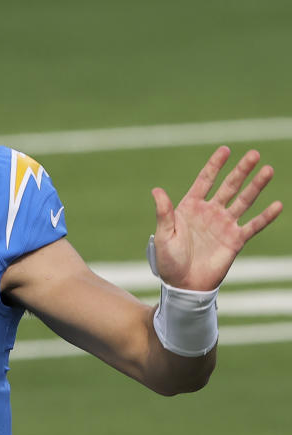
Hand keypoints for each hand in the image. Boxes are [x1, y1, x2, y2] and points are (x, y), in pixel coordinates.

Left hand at [151, 146, 282, 289]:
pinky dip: (265, 216)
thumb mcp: (163, 234)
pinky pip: (253, 225)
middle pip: (229, 186)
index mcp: (191, 207)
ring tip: (268, 170)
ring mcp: (224, 225)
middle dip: (241, 170)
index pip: (205, 180)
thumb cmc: (168, 260)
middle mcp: (210, 212)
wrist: (183, 284)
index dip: (215, 165)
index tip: (225, 150)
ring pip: (244, 200)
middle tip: (254, 154)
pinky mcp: (235, 240)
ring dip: (256, 186)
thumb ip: (164, 212)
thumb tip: (157, 190)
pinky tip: (277, 205)